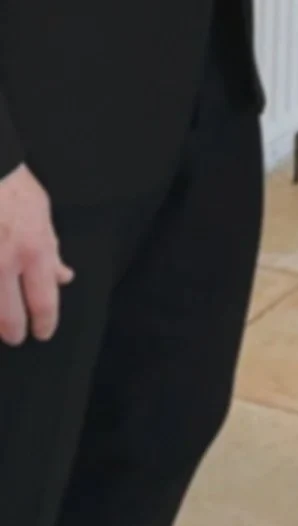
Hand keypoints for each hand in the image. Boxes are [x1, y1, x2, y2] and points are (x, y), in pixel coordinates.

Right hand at [0, 164, 72, 346]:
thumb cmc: (13, 189)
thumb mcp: (42, 213)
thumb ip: (51, 251)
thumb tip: (63, 278)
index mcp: (34, 249)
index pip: (43, 303)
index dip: (44, 324)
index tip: (42, 333)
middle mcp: (5, 262)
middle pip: (9, 319)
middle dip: (14, 333)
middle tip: (16, 336)